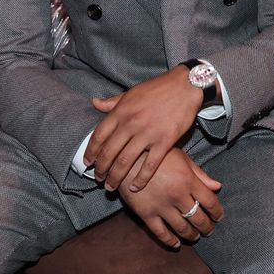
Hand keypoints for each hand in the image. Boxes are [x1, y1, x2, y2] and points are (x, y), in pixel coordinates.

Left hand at [86, 66, 203, 191]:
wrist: (186, 85)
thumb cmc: (158, 88)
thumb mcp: (131, 92)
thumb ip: (112, 101)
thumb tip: (94, 103)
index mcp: (121, 111)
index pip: (99, 136)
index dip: (91, 152)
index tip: (87, 163)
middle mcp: (131, 124)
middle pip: (109, 152)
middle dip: (101, 169)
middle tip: (98, 179)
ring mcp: (147, 133)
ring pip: (125, 161)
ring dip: (115, 177)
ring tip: (111, 187)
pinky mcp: (165, 141)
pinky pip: (150, 165)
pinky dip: (141, 178)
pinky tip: (135, 187)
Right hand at [116, 149, 223, 247]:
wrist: (127, 158)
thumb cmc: (157, 154)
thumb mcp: (182, 158)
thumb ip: (200, 174)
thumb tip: (218, 187)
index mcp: (189, 180)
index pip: (210, 202)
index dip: (217, 212)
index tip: (219, 217)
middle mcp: (178, 195)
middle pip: (198, 218)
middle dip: (206, 227)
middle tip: (209, 231)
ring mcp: (162, 206)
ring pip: (182, 227)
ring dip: (191, 235)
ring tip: (195, 237)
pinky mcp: (146, 213)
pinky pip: (160, 232)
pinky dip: (169, 240)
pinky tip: (176, 244)